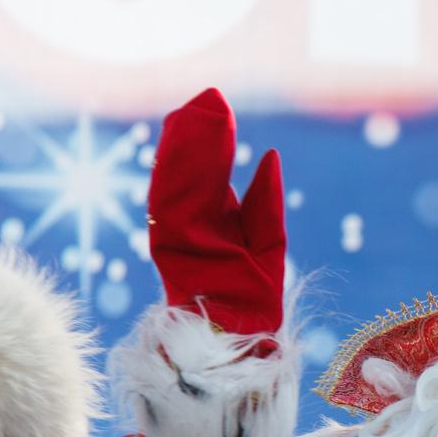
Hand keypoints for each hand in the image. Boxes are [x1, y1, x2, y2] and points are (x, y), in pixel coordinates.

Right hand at [148, 88, 287, 343]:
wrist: (240, 338)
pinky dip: (172, 171)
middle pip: (192, 173)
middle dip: (197, 136)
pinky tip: (177, 142)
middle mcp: (193, 226)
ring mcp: (179, 236)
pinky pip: (168, 202)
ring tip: (193, 110)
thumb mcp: (268, 240)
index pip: (209, 176)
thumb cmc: (253, 299)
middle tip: (206, 98)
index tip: (215, 108)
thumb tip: (269, 154)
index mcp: (214, 224)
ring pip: (177, 181)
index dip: (212, 143)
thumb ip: (265, 199)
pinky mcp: (170, 248)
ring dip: (183, 145)